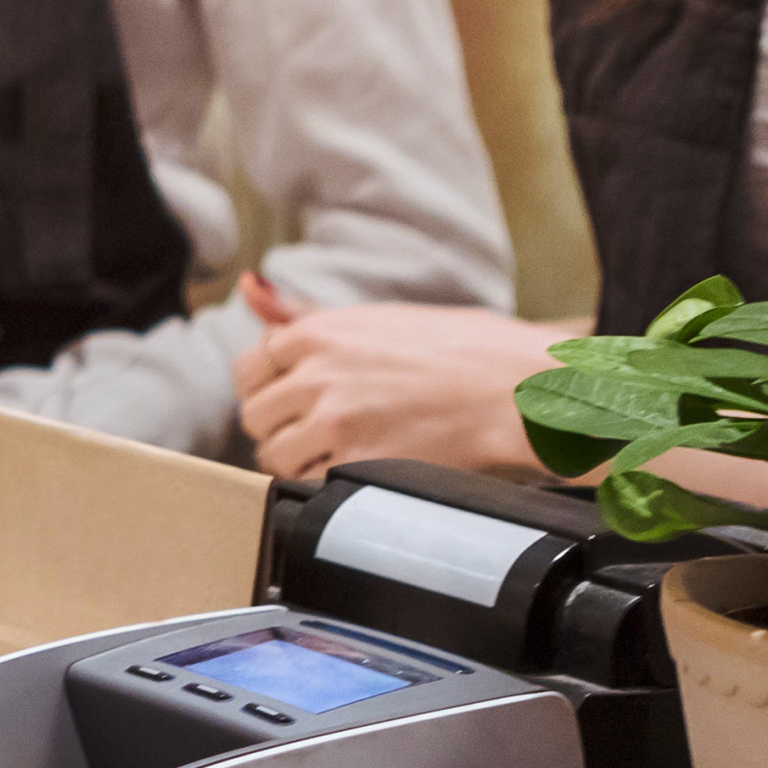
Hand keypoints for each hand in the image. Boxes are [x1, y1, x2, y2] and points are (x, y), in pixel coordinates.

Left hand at [232, 274, 561, 483]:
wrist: (518, 387)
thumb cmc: (461, 348)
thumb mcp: (376, 318)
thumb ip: (302, 314)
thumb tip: (248, 284)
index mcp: (317, 333)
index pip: (249, 369)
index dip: (269, 389)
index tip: (291, 399)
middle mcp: (316, 374)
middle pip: (256, 415)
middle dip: (281, 427)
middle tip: (316, 431)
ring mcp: (335, 420)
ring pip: (275, 453)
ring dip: (297, 459)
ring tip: (336, 453)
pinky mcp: (358, 462)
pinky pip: (308, 483)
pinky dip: (323, 483)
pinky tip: (355, 471)